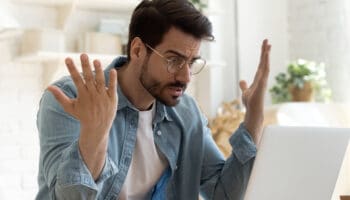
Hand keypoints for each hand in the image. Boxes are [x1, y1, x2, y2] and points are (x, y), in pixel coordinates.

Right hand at [47, 54, 117, 178]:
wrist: (97, 128)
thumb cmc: (82, 116)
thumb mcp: (69, 107)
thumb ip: (59, 96)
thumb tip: (48, 87)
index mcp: (82, 95)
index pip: (76, 79)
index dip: (72, 69)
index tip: (67, 58)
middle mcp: (92, 95)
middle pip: (88, 78)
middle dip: (85, 66)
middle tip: (83, 54)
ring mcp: (103, 96)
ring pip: (101, 81)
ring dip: (99, 70)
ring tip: (96, 60)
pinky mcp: (112, 99)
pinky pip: (113, 87)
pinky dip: (113, 79)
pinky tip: (113, 70)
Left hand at [239, 39, 270, 143]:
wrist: (253, 110)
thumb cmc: (250, 102)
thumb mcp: (245, 92)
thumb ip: (244, 85)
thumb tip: (242, 80)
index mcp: (258, 78)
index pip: (261, 64)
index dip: (263, 55)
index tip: (265, 46)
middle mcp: (262, 78)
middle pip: (264, 62)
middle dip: (265, 51)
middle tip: (267, 41)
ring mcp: (263, 80)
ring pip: (266, 65)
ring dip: (266, 55)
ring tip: (268, 45)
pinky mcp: (262, 84)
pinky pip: (264, 72)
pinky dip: (265, 64)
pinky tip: (266, 58)